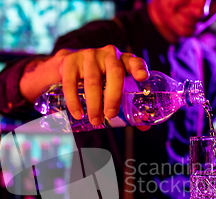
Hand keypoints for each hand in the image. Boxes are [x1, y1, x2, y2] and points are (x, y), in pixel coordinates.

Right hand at [21, 45, 148, 126]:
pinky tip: (78, 114)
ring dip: (94, 103)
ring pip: (92, 80)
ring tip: (95, 121)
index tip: (142, 77)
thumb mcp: (114, 87)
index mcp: (123, 60)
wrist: (69, 66)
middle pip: (114, 72)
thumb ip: (129, 105)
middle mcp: (108, 54)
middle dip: (113, 95)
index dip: (139, 68)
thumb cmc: (100, 80)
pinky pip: (71, 82)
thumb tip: (145, 127)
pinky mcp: (70, 61)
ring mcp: (89, 55)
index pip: (134, 61)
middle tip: (110, 115)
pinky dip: (74, 101)